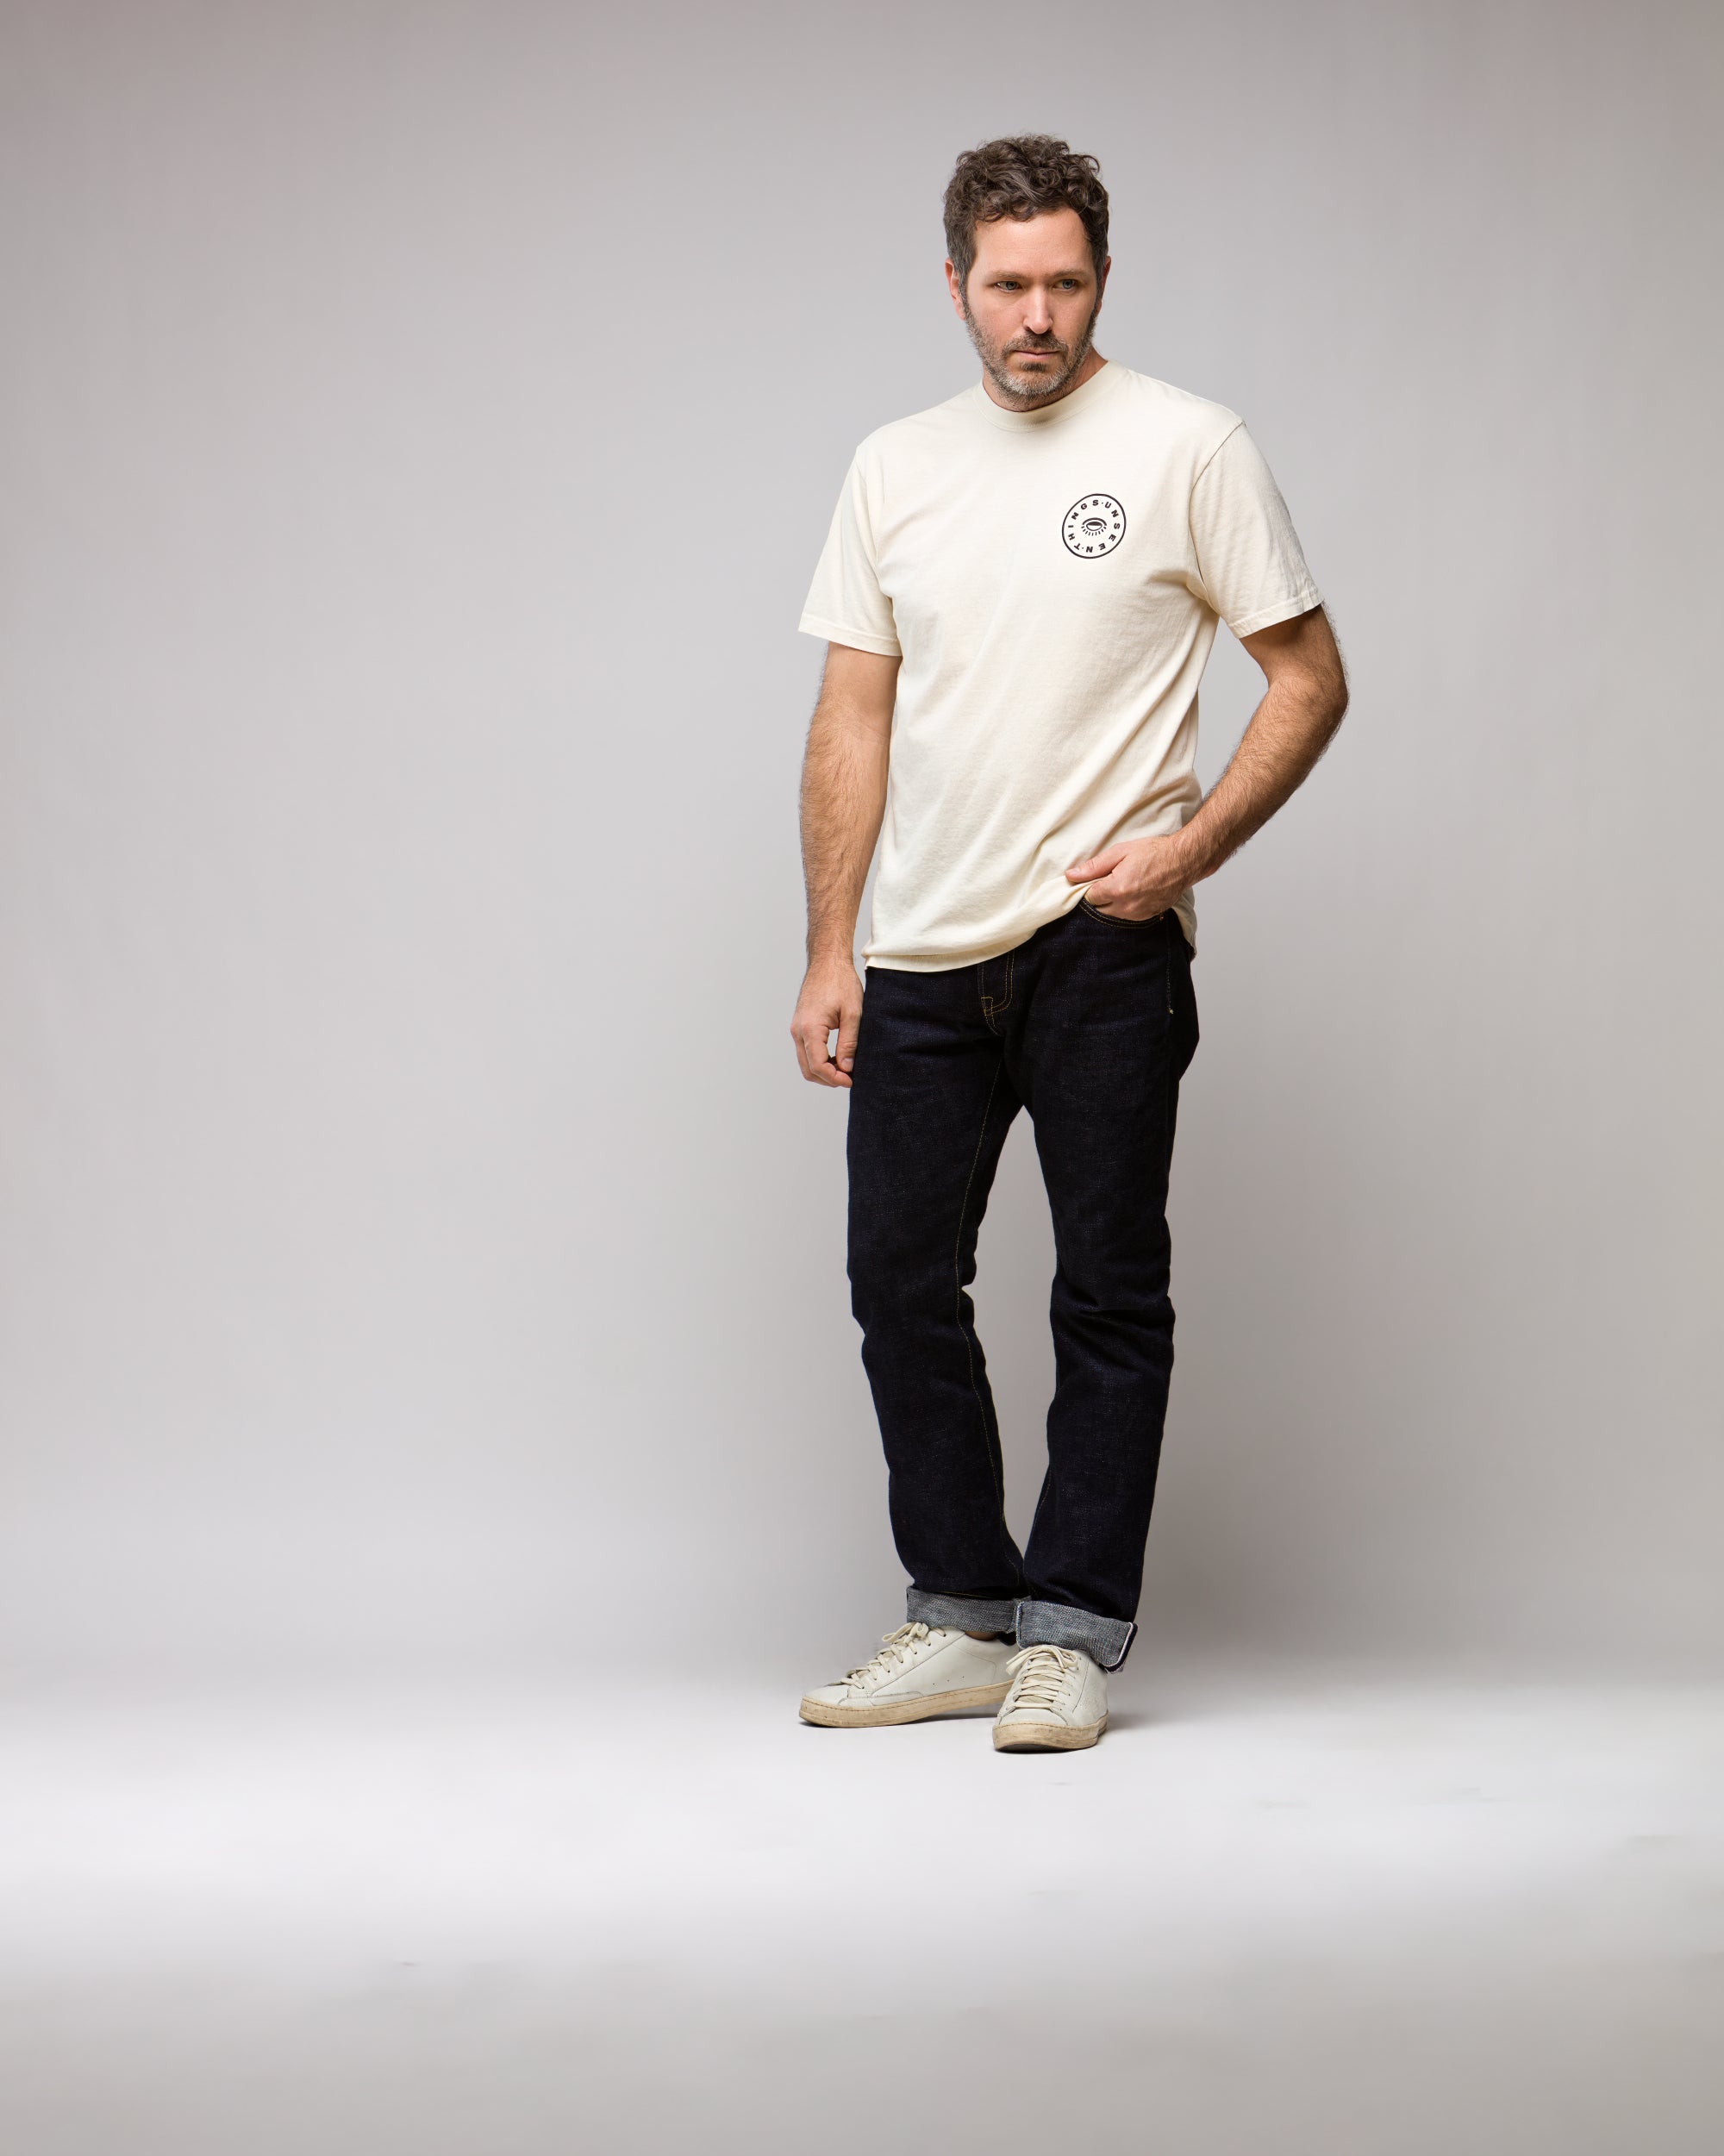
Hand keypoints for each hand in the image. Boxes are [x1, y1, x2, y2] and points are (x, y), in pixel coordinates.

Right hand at [791, 957, 863, 1088]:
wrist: (827, 962)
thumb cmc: (841, 982)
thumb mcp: (853, 1014)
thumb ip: (849, 1043)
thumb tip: (846, 1068)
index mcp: (810, 1028)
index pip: (818, 1066)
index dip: (835, 1078)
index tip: (851, 1080)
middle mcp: (798, 1031)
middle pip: (808, 1069)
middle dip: (828, 1079)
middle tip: (849, 1078)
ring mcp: (796, 1028)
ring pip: (805, 1062)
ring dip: (823, 1071)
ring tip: (845, 1069)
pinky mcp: (800, 1025)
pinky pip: (806, 1051)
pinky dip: (819, 1060)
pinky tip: (836, 1057)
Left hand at [1066, 834, 1192, 919]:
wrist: (1183, 860)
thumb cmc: (1154, 852)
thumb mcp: (1120, 852)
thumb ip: (1093, 867)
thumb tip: (1071, 875)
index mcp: (1116, 889)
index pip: (1089, 897)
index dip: (1092, 885)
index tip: (1101, 876)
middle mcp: (1126, 906)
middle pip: (1100, 907)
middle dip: (1102, 895)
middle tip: (1114, 877)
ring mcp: (1138, 914)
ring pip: (1113, 913)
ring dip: (1114, 901)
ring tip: (1128, 882)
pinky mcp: (1148, 916)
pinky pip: (1128, 916)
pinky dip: (1127, 906)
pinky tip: (1137, 890)